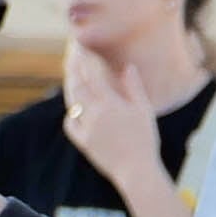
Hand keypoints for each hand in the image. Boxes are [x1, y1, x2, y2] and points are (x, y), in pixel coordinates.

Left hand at [59, 41, 171, 216]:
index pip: (93, 74)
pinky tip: (75, 106)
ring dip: (70, 86)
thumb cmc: (145, 139)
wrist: (136, 170)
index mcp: (110, 104)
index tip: (80, 46)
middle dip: (72, 68)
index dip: (85, 58)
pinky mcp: (83, 142)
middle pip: (77, 85)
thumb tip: (127, 67)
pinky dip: (71, 112)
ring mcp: (86, 128)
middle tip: (71, 55)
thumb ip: (133, 87)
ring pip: (72, 102)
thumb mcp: (144, 110)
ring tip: (71, 75)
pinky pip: (70, 123)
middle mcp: (94, 114)